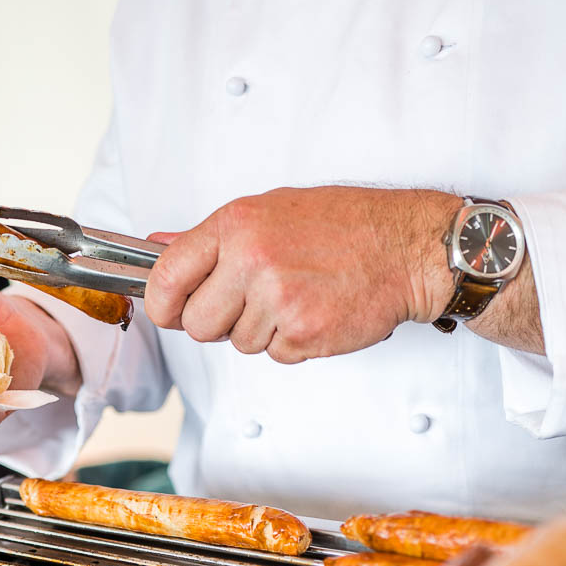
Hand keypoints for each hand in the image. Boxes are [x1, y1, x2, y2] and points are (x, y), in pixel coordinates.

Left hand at [144, 186, 461, 362]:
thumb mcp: (271, 210)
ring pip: (239, 343)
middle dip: (217, 324)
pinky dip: (293, 342)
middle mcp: (252, 260)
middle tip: (250, 303)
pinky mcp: (303, 333)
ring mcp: (278, 299)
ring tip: (297, 297)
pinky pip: (275, 355)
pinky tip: (316, 311)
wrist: (408, 247)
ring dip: (263, 331)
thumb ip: (211, 237)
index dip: (163, 303)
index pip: (166, 277)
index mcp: (236, 225)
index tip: (171, 310)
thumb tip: (158, 247)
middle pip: (197, 325)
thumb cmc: (346, 225)